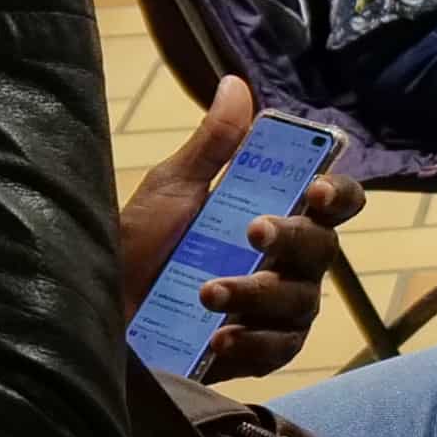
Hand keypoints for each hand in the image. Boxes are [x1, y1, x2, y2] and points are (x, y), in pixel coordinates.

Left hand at [109, 78, 371, 381]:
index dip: (338, 194)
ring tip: (207, 292)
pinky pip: (280, 348)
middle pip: (323, 249)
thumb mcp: (171, 191)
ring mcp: (279, 311)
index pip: (335, 202)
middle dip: (291, 238)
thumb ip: (212, 145)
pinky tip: (219, 336)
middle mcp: (289, 263)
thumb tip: (235, 84)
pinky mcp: (261, 352)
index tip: (313, 190)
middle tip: (252, 230)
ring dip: (257, 293)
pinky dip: (253, 341)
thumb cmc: (138, 247)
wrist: (98, 312)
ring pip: (300, 301)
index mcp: (278, 215)